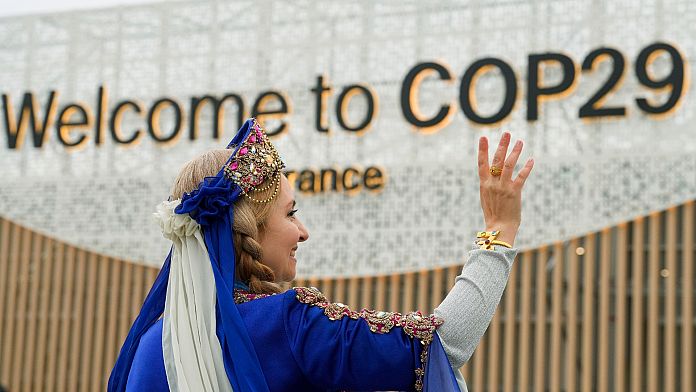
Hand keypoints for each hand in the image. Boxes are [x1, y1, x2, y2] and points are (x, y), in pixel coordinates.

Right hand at [477, 132, 533, 246]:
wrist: (499, 228)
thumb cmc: (493, 214)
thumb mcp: (486, 198)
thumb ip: (489, 185)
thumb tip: (491, 174)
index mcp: (484, 184)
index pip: (481, 163)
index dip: (482, 150)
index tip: (483, 137)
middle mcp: (493, 183)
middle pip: (497, 160)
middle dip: (502, 145)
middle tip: (507, 133)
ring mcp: (503, 187)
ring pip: (509, 165)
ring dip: (515, 152)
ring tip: (520, 141)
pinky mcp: (514, 192)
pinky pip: (521, 176)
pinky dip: (527, 167)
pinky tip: (531, 160)